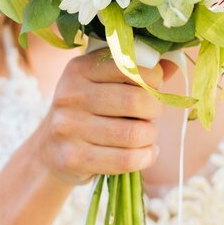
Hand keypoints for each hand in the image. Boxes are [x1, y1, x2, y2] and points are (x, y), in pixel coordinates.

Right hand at [38, 50, 163, 185]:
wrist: (50, 148)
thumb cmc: (89, 108)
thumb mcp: (103, 82)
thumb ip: (136, 71)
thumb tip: (172, 64)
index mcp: (80, 69)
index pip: (128, 66)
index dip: (153, 77)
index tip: (155, 86)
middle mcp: (70, 95)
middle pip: (135, 101)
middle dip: (156, 108)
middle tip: (154, 112)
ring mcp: (68, 128)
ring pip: (134, 133)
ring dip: (152, 136)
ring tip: (149, 134)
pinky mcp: (73, 158)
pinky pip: (126, 160)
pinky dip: (146, 157)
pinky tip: (146, 152)